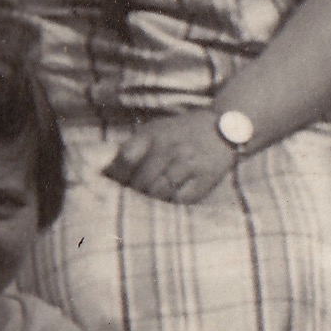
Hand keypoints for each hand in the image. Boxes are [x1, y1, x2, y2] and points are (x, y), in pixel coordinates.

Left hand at [105, 111, 238, 205]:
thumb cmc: (182, 132)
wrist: (224, 127)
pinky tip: (172, 198)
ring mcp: (189, 164)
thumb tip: (106, 172)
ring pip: (159, 193)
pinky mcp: (205, 179)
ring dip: (152, 199)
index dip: (117, 174)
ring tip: (152, 198)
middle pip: (141, 181)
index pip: (126, 158)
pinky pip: (181, 200)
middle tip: (135, 196)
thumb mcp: (156, 130)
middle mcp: (171, 148)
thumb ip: (132, 148)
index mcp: (154, 134)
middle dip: (135, 192)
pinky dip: (172, 202)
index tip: (115, 182)